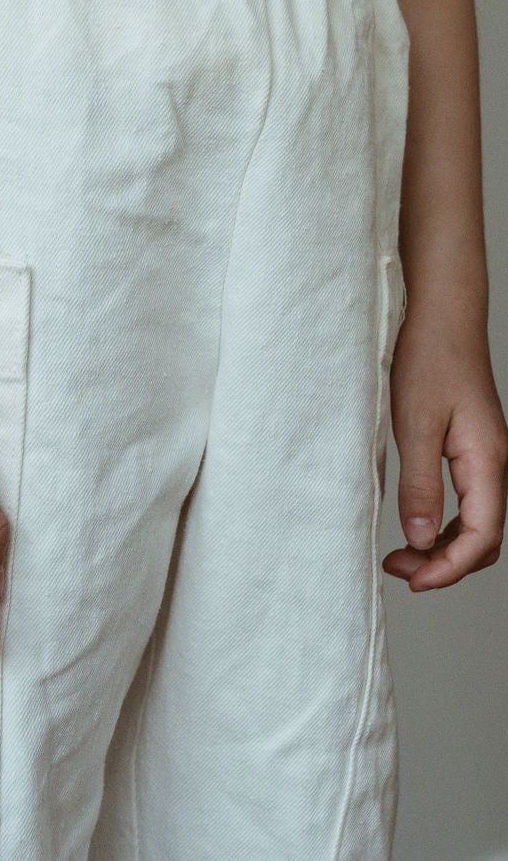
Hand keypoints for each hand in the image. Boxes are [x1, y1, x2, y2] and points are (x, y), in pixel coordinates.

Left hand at [383, 302, 507, 589]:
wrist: (442, 315)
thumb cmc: (429, 358)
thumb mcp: (415, 423)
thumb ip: (419, 484)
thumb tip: (419, 539)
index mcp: (487, 462)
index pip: (481, 537)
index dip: (449, 569)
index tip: (414, 581)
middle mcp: (495, 464)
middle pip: (484, 539)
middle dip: (446, 565)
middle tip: (399, 569)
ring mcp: (486, 457)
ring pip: (477, 523)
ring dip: (444, 547)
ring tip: (401, 554)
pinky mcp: (472, 448)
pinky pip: (468, 501)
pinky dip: (444, 523)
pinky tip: (416, 523)